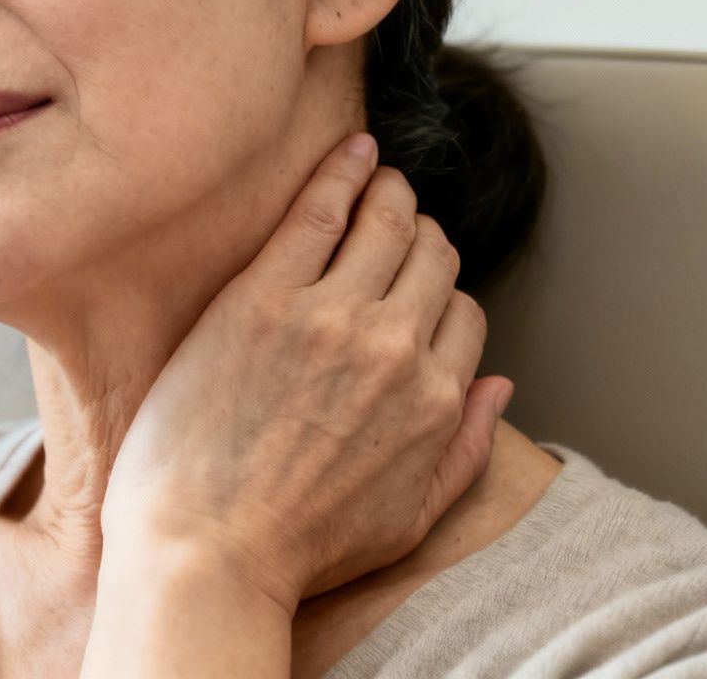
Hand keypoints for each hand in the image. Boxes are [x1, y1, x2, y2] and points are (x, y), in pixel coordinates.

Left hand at [100, 131, 509, 612]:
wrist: (204, 554)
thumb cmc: (294, 548)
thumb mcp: (409, 519)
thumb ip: (466, 449)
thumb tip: (501, 388)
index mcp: (435, 401)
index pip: (463, 314)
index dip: (438, 295)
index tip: (411, 286)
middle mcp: (396, 350)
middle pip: (431, 257)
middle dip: (420, 234)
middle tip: (394, 218)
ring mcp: (330, 317)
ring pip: (387, 222)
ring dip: (389, 191)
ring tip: (375, 177)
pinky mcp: (263, 298)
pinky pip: (318, 210)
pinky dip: (341, 172)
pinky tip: (349, 153)